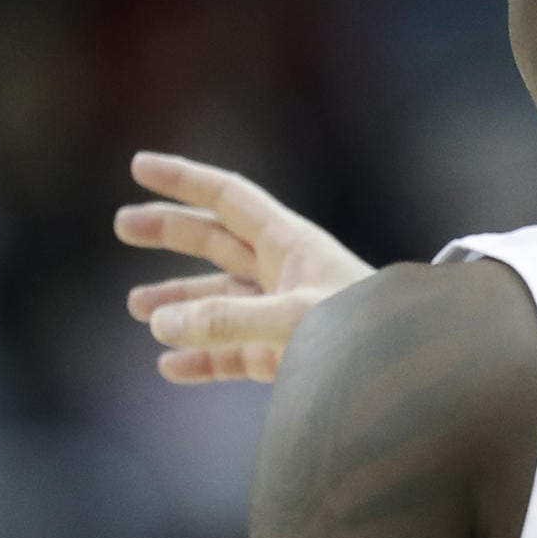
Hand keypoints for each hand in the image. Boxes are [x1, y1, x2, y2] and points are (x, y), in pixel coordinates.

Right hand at [114, 151, 375, 383]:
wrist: (414, 372)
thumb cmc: (367, 332)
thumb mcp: (294, 319)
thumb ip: (226, 321)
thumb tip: (162, 323)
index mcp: (293, 243)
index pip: (230, 198)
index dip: (185, 180)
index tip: (140, 165)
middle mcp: (287, 272)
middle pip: (218, 242)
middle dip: (171, 232)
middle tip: (122, 224)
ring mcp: (287, 314)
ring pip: (221, 301)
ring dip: (180, 301)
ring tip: (137, 307)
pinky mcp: (290, 356)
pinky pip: (234, 354)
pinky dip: (202, 360)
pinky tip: (171, 367)